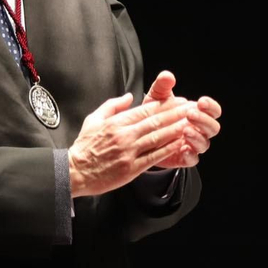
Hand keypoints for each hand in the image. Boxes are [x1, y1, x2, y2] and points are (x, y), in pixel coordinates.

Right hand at [67, 94, 191, 196]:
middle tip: (193, 108)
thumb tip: (129, 96)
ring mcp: (129, 152)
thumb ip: (112, 106)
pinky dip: (169, 150)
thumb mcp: (93, 120)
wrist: (74, 172)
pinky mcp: (132, 168)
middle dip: (177, 114)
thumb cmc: (84, 146)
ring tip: (192, 123)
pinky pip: (154, 157)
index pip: (145, 110)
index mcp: (116, 123)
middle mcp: (124, 136)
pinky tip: (181, 144)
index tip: (179, 100)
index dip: (165, 105)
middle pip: (155, 122)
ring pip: (158, 137)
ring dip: (177, 129)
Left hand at [142, 71, 222, 168]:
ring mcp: (193, 145)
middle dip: (204, 120)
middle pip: (213, 128)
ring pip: (205, 143)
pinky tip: (183, 148)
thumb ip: (162, 86)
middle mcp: (200, 130)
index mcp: (199, 114)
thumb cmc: (154, 114)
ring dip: (197, 136)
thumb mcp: (157, 98)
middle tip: (190, 114)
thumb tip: (167, 76)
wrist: (141, 135)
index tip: (201, 101)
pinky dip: (190, 154)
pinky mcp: (183, 158)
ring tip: (185, 130)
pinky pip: (193, 159)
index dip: (211, 107)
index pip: (214, 111)